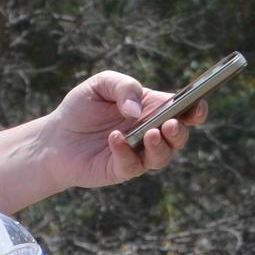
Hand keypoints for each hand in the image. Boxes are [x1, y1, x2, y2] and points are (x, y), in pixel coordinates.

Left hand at [40, 70, 199, 190]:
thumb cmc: (82, 107)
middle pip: (179, 136)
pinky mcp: (121, 170)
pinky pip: (132, 165)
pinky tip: (114, 139)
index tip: (198, 105)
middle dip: (180, 131)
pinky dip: (126, 152)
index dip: (197, 109)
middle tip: (170, 124)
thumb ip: (123, 87)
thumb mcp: (100, 84)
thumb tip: (136, 109)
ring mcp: (139, 154)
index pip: (184, 110)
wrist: (56, 136)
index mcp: (154, 109)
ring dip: (160, 146)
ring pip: (162, 157)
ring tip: (149, 133)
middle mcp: (151, 133)